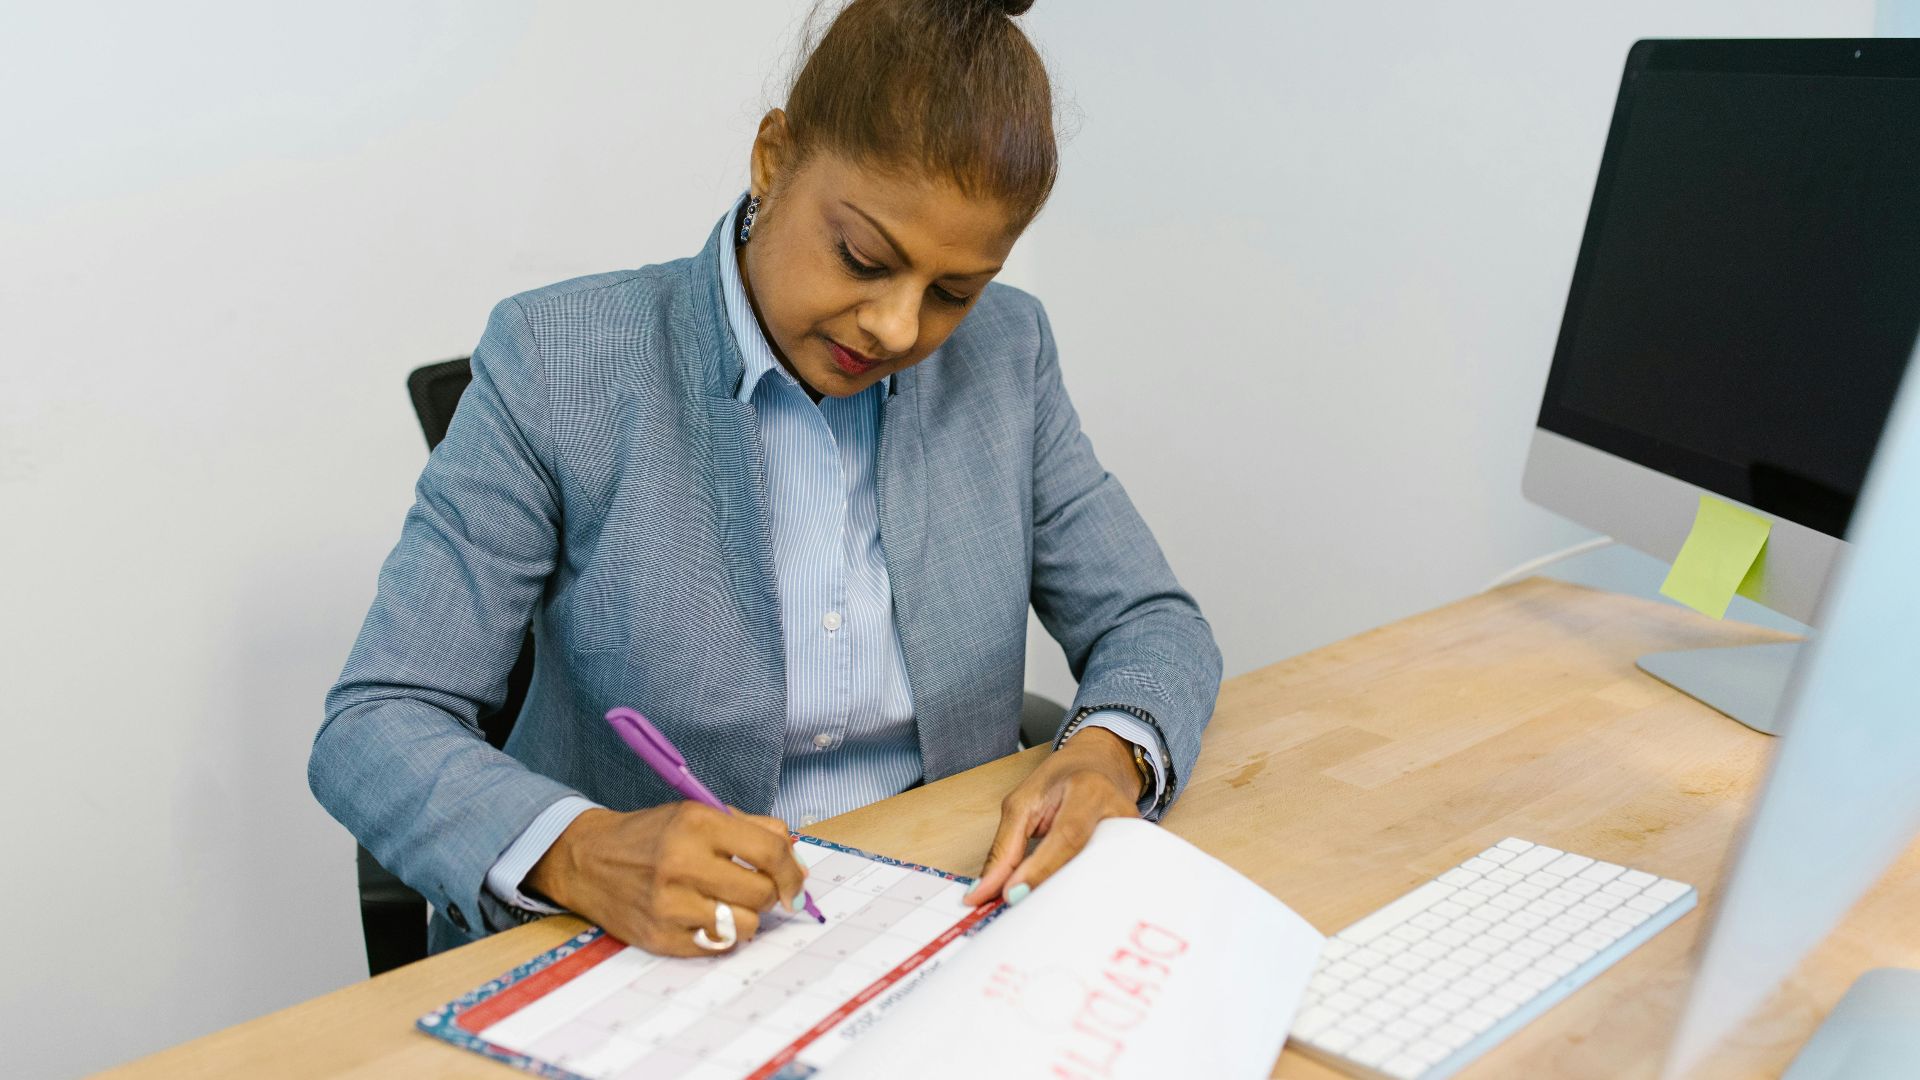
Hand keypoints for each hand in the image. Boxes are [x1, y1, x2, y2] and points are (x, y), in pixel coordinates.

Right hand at [525, 802, 808, 955]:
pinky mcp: (660, 937)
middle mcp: (682, 863)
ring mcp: (669, 904)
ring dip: (745, 917)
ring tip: (726, 904)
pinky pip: (718, 947)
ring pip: (745, 926)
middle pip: (761, 893)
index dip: (793, 872)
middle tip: (753, 889)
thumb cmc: (653, 836)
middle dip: (769, 895)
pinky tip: (702, 916)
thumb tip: (797, 864)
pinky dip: (719, 934)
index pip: (770, 852)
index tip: (795, 883)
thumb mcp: (700, 814)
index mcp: (698, 824)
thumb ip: (755, 830)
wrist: (588, 859)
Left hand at [963, 727, 1141, 906]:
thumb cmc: (1062, 779)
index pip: (1067, 836)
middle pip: (1088, 864)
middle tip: (1021, 908)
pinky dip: (1082, 895)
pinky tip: (1063, 903)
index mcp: (1090, 791)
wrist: (1101, 766)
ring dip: (1067, 898)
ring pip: (1101, 880)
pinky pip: (1108, 882)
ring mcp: (1134, 837)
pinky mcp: (1136, 854)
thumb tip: (984, 891)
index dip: (1040, 869)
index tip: (1012, 895)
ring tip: (1040, 908)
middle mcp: (1120, 814)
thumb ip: (1004, 848)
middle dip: (1051, 890)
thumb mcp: (1023, 802)